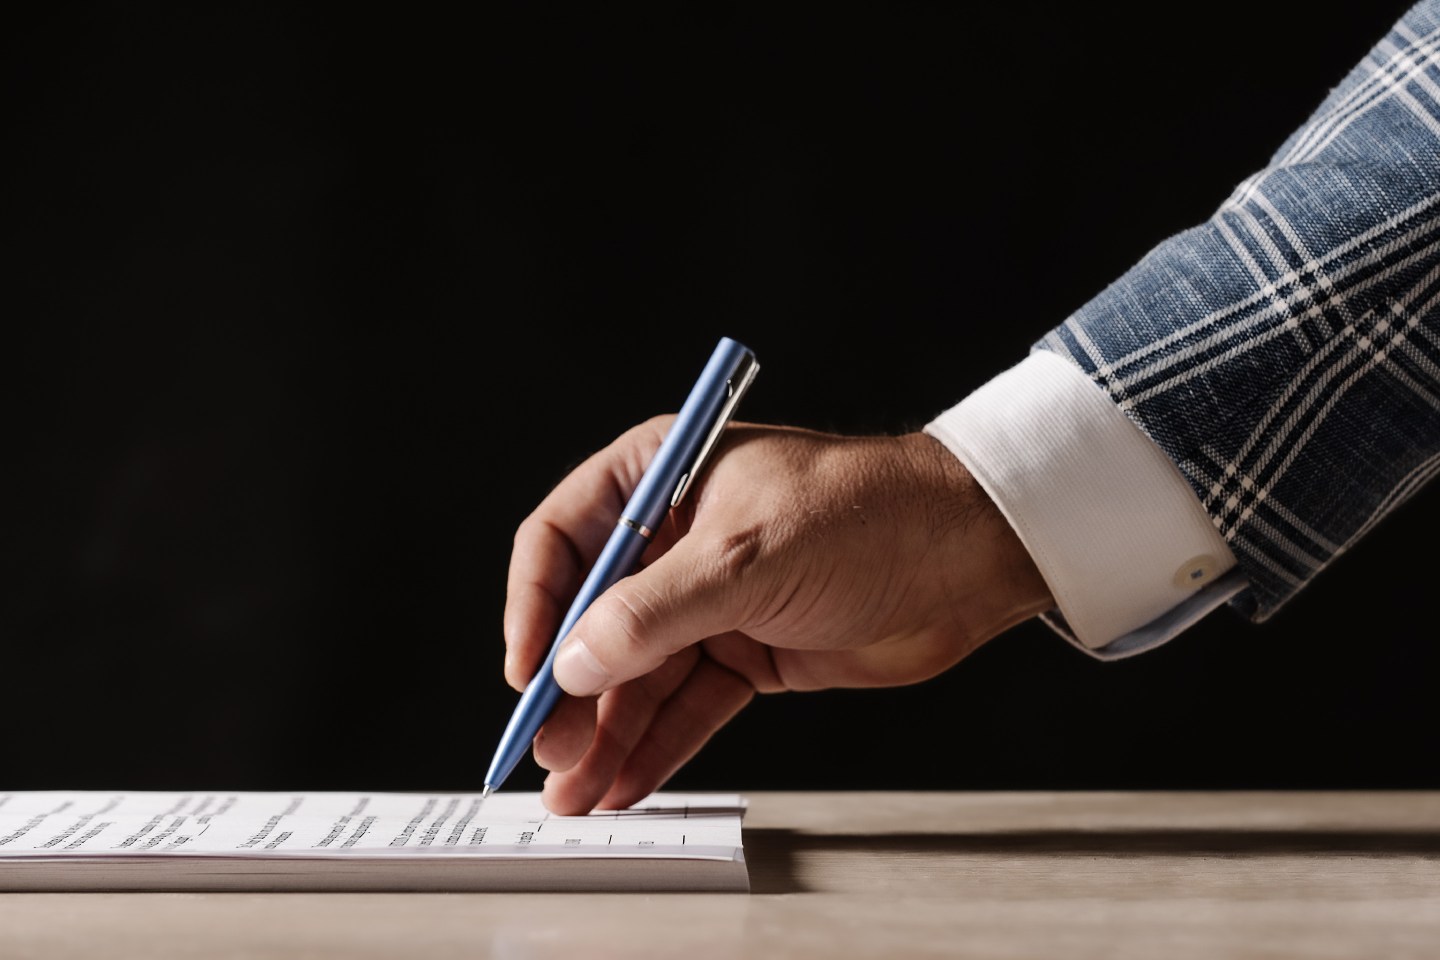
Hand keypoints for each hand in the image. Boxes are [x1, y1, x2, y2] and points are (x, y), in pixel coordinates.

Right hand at [503, 419, 1053, 813]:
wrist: (969, 558)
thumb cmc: (869, 515)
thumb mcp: (748, 557)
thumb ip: (656, 612)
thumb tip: (576, 662)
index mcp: (664, 478)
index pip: (566, 540)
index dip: (536, 607)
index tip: (528, 672)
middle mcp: (677, 539)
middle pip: (595, 619)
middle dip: (572, 690)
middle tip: (552, 751)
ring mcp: (711, 600)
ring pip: (639, 674)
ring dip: (607, 733)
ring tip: (576, 790)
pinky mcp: (746, 651)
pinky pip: (687, 704)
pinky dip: (657, 745)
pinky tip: (625, 783)